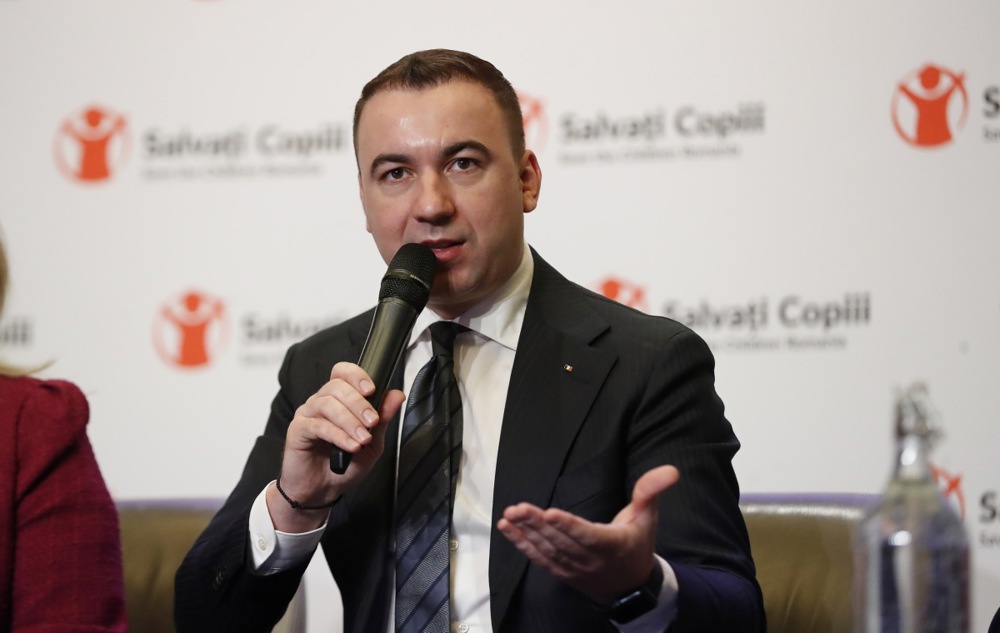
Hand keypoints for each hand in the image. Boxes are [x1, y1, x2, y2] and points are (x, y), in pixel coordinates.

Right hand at [266, 361, 405, 531]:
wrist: (323, 490)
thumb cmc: (345, 465)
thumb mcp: (372, 443)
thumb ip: (383, 418)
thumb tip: (396, 395)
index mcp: (339, 399)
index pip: (343, 373)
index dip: (357, 375)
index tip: (372, 389)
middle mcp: (322, 402)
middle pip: (337, 386)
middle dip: (359, 403)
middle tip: (372, 422)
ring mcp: (308, 414)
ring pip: (328, 404)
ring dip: (350, 421)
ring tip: (363, 439)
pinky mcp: (298, 430)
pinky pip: (318, 425)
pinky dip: (338, 435)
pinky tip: (350, 446)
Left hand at [497, 465, 678, 603]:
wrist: (630, 587)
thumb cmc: (637, 544)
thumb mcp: (648, 516)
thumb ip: (651, 491)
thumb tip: (670, 470)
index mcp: (612, 544)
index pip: (588, 535)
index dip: (568, 526)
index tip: (550, 513)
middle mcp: (590, 559)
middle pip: (561, 542)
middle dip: (538, 524)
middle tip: (518, 508)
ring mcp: (574, 568)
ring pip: (548, 551)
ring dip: (526, 533)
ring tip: (510, 515)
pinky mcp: (562, 572)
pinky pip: (540, 559)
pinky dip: (522, 545)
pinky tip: (508, 529)